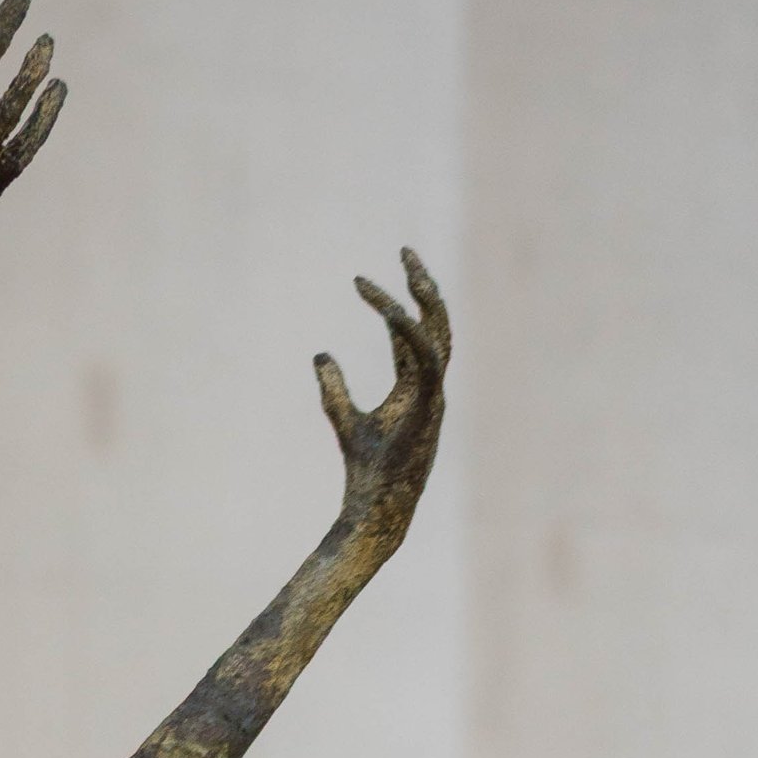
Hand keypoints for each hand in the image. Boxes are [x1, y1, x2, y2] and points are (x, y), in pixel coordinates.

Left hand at [315, 250, 450, 538]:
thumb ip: (334, 386)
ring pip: (437, 332)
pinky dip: (411, 331)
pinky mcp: (431, 406)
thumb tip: (320, 354)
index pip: (410, 334)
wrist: (374, 506)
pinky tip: (390, 308)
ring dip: (423, 296)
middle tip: (405, 250)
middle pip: (435, 323)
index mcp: (415, 387)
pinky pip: (427, 357)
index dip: (392, 303)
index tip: (363, 280)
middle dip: (423, 285)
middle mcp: (431, 386)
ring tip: (405, 265)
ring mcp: (436, 395)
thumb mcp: (344, 418)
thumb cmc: (364, 470)